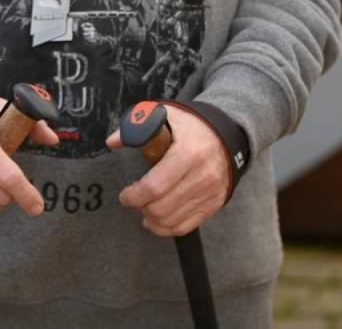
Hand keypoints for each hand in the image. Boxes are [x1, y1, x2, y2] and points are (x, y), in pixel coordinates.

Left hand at [108, 106, 227, 236]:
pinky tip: (156, 218)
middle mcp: (202, 176)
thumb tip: (112, 142)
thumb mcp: (165, 115)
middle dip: (140, 207)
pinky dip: (165, 227)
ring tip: (145, 207)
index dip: (133, 195)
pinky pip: (184, 227)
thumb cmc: (192, 126)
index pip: (154, 187)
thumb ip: (136, 126)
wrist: (228, 134)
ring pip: (170, 221)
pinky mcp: (214, 203)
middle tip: (135, 198)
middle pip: (160, 208)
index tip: (125, 194)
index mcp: (189, 153)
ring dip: (151, 218)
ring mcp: (210, 193)